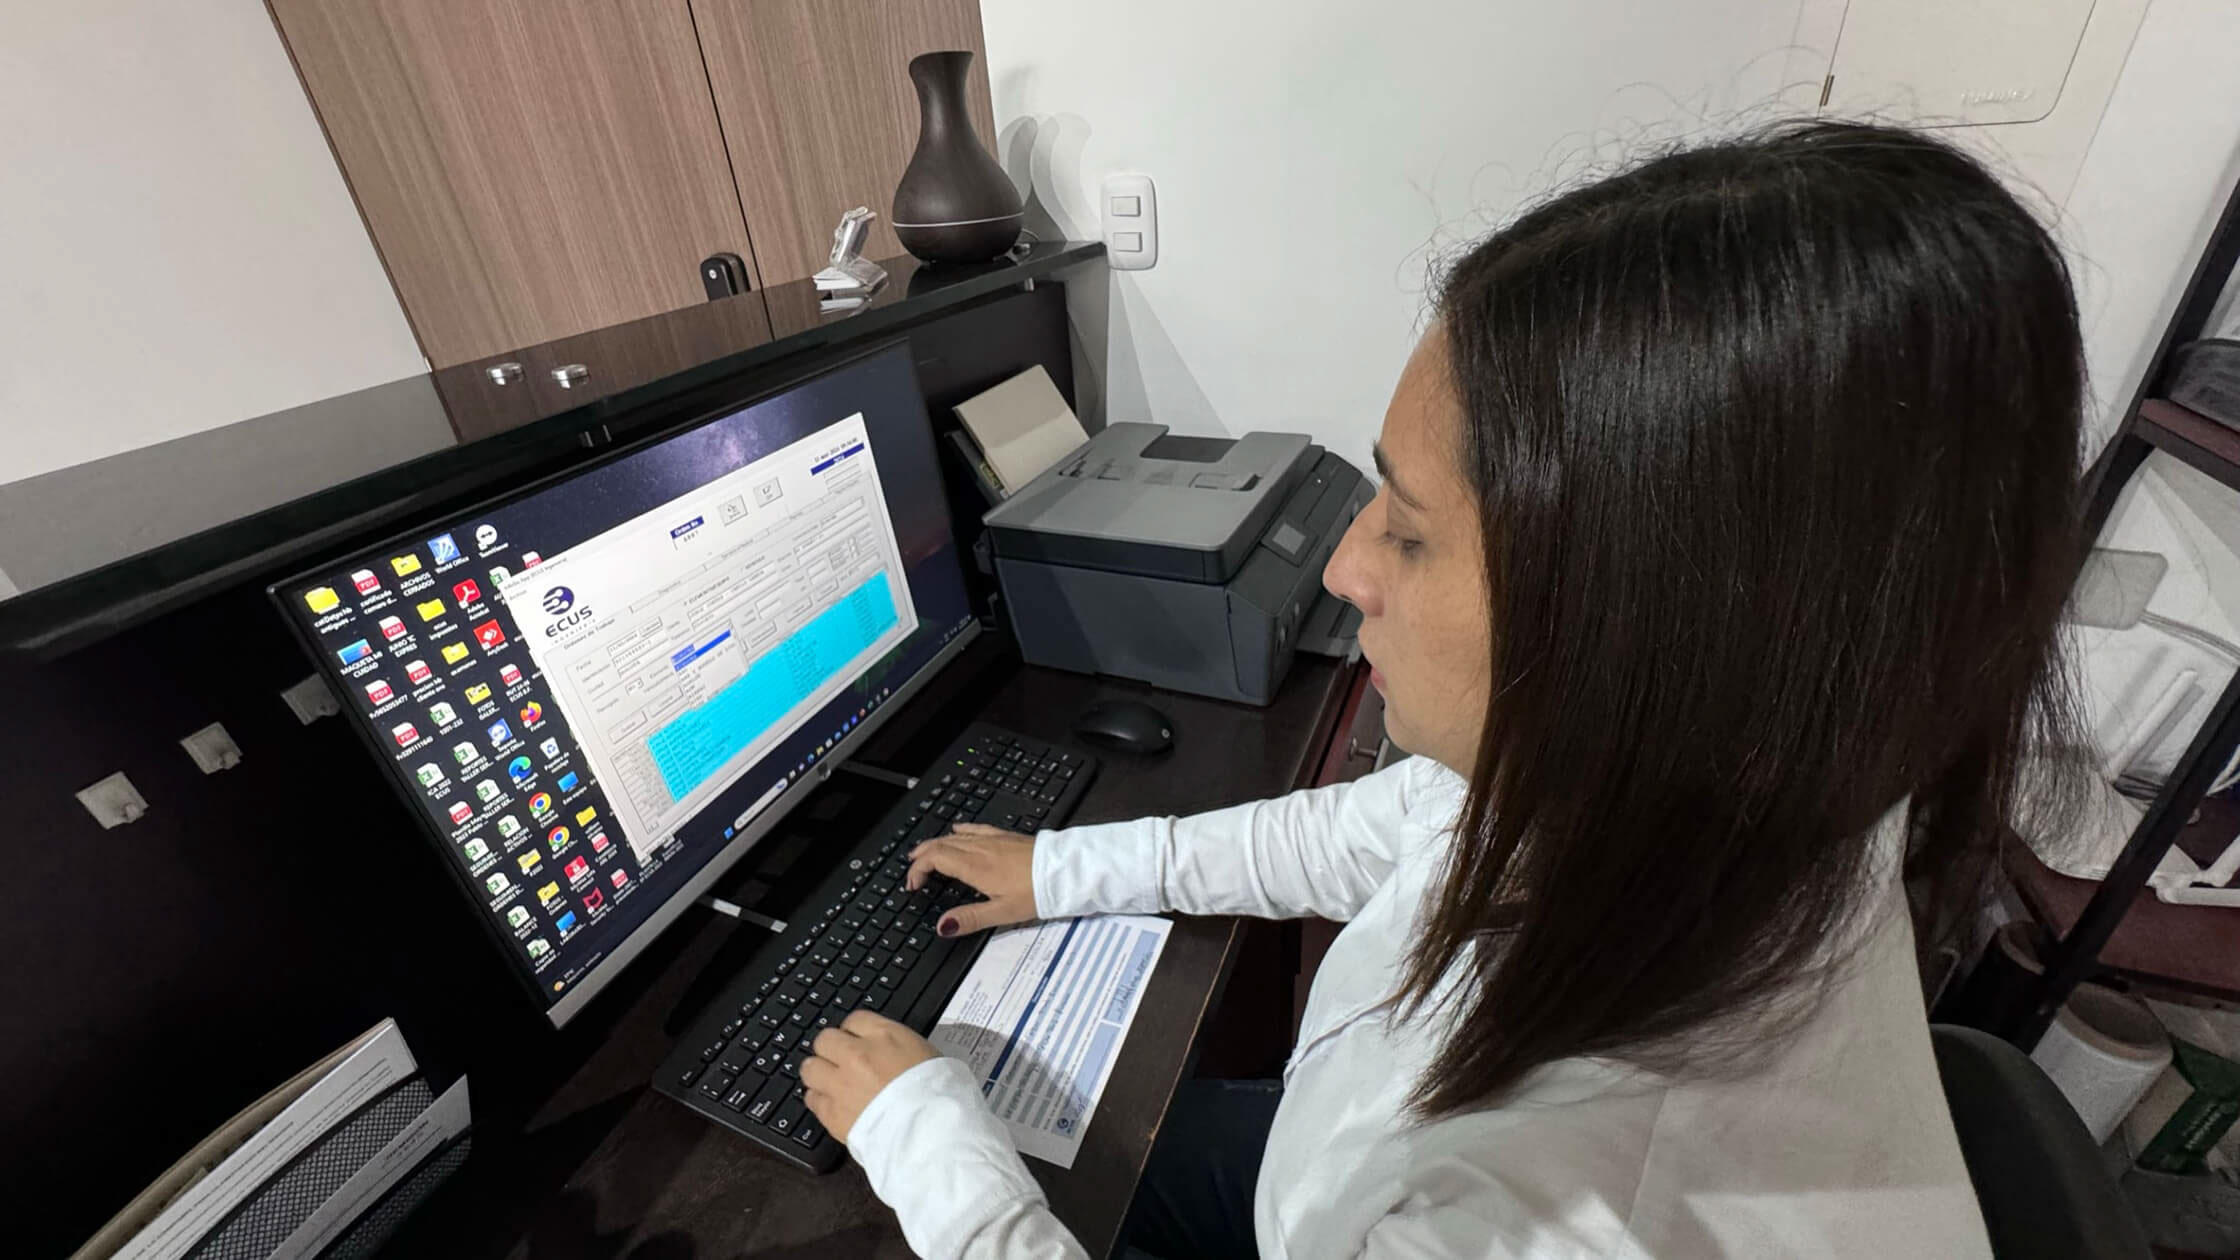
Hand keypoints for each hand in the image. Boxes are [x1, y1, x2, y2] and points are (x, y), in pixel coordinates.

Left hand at [801, 1010, 939, 1142]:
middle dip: (831, 1049)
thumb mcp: (930, 1056)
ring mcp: (840, 1084)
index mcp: (884, 1036)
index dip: (855, 1032)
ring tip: (831, 1083)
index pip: (855, 1020)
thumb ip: (902, 1048)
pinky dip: (820, 1100)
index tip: (857, 1041)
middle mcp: (857, 1055)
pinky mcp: (831, 1113)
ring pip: (810, 1068)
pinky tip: (832, 1104)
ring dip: (819, 1073)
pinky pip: (812, 1099)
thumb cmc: (940, 1095)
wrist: (928, 1132)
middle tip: (840, 1061)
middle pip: (825, 1039)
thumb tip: (893, 1051)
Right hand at [906, 823, 1037, 937]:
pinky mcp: (1005, 836)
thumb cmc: (1037, 892)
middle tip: (912, 870)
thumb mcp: (1002, 912)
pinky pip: (974, 828)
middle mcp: (980, 848)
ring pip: (955, 836)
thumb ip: (969, 918)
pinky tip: (958, 830)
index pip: (934, 859)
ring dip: (936, 844)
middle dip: (922, 855)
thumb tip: (942, 926)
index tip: (913, 885)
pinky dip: (959, 831)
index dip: (918, 869)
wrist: (1065, 871)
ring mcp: (993, 839)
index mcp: (975, 867)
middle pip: (940, 844)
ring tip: (925, 853)